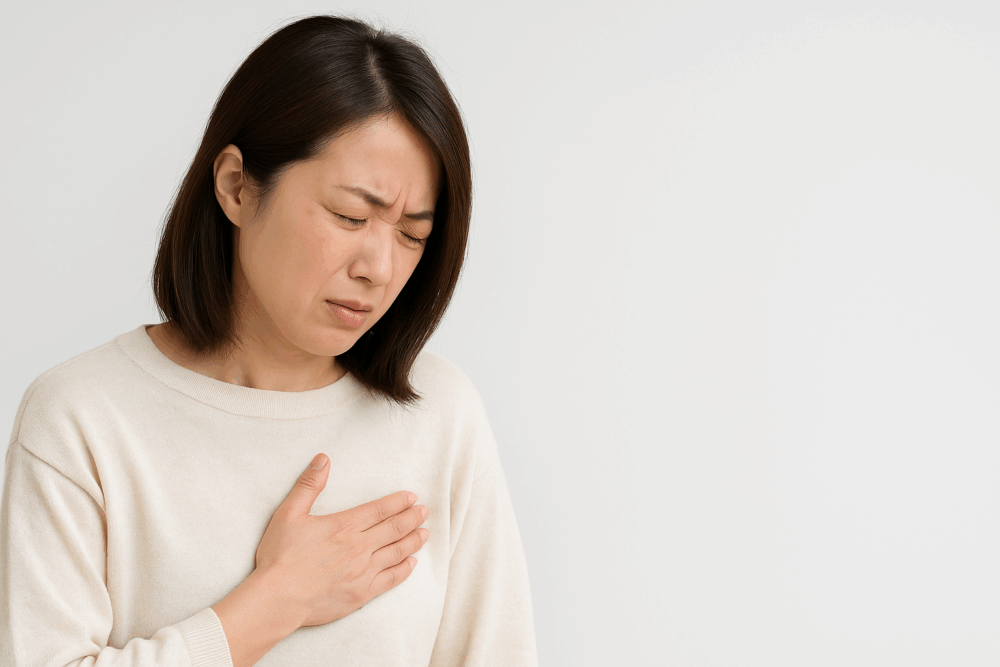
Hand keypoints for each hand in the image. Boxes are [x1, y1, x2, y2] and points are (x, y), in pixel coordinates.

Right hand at [253, 453, 429, 627]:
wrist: (278, 599)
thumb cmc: (280, 556)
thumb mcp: (289, 514)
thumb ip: (309, 485)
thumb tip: (323, 459)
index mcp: (344, 526)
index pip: (380, 510)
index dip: (398, 502)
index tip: (411, 497)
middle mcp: (359, 547)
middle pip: (394, 528)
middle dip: (412, 518)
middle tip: (425, 512)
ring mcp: (363, 572)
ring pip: (397, 552)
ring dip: (413, 541)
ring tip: (425, 533)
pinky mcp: (362, 594)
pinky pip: (391, 579)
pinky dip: (404, 569)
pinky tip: (411, 563)